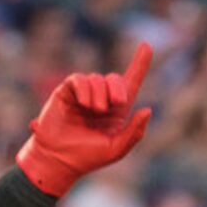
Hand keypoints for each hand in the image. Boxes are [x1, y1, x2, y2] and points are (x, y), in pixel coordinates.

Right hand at [17, 41, 152, 197]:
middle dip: (118, 88)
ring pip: (96, 79)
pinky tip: (85, 104)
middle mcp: (101, 99)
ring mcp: (84, 94)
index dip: (140, 64)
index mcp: (116, 111)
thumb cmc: (86, 157)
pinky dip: (85, 89)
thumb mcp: (115, 149)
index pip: (130, 82)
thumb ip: (134, 132)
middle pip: (115, 79)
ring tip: (95, 111)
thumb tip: (148, 109)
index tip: (147, 46)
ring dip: (99, 94)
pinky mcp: (67, 91)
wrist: (57, 159)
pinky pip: (79, 79)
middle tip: (116, 103)